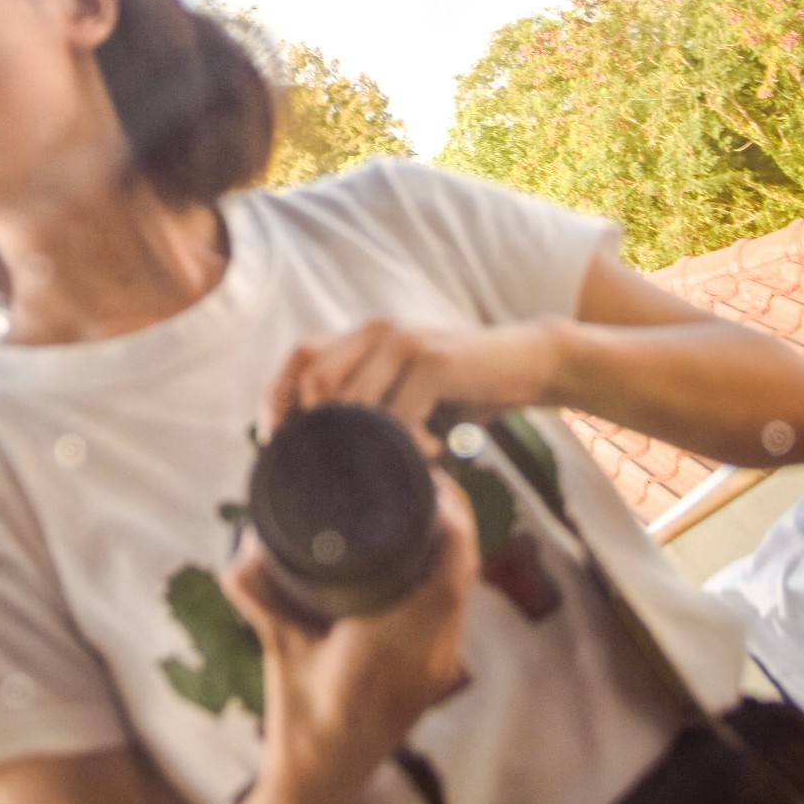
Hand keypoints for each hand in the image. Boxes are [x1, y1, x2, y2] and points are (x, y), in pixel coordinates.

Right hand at [220, 471, 479, 803]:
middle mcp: (427, 657)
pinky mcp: (437, 667)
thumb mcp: (276, 652)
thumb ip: (259, 596)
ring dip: (454, 542)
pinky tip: (424, 544)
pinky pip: (454, 603)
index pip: (445, 576)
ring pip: (462, 587)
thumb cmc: (301, 723)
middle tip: (421, 470)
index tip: (430, 479)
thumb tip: (245, 545)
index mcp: (390, 651)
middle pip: (462, 572)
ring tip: (425, 495)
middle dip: (453, 517)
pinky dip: (447, 567)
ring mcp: (438, 665)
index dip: (450, 522)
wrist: (323, 784)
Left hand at [262, 315, 565, 454]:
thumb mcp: (410, 394)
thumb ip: (374, 409)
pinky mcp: (432, 360)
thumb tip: (324, 455)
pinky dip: (410, 445)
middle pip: (317, 380)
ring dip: (368, 446)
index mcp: (365, 335)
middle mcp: (377, 331)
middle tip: (331, 471)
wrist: (528, 362)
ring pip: (354, 402)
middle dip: (315, 431)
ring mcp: (404, 342)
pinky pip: (399, 415)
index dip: (280, 397)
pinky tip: (434, 452)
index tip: (275, 443)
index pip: (302, 357)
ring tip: (398, 465)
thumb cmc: (463, 388)